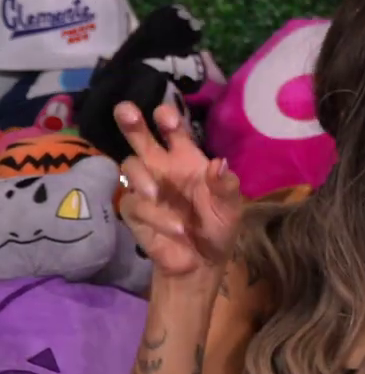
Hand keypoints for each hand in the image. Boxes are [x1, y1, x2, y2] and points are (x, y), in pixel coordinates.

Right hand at [114, 101, 243, 277]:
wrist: (202, 262)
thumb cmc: (217, 226)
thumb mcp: (229, 207)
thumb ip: (225, 186)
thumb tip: (219, 162)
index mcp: (186, 159)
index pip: (174, 131)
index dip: (168, 119)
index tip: (166, 117)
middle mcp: (162, 167)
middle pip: (139, 137)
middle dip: (131, 121)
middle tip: (126, 111)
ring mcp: (144, 187)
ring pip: (129, 165)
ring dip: (142, 178)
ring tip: (155, 194)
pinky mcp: (133, 210)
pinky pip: (134, 204)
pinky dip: (154, 215)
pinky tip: (175, 228)